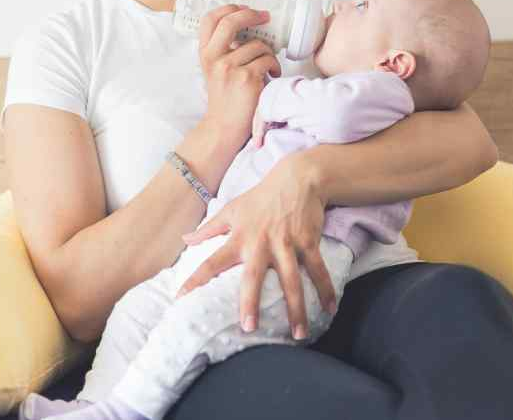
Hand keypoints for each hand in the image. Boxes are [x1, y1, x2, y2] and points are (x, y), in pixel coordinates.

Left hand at [175, 155, 335, 339]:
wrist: (297, 178)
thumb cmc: (261, 197)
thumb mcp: (232, 209)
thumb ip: (209, 228)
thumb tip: (185, 240)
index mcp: (239, 238)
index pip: (212, 261)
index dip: (195, 279)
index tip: (182, 298)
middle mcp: (261, 243)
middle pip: (253, 277)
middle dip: (250, 302)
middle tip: (248, 327)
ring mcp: (286, 243)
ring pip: (291, 280)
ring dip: (296, 308)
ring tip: (298, 335)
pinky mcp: (308, 242)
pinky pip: (318, 270)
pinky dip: (326, 289)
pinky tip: (330, 310)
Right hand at [199, 4, 280, 149]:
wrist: (224, 127)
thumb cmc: (226, 99)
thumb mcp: (216, 70)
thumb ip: (225, 50)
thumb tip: (249, 26)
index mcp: (205, 54)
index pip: (210, 19)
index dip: (229, 8)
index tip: (245, 8)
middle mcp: (214, 58)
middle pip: (231, 21)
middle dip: (252, 14)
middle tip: (265, 16)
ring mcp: (229, 67)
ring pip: (258, 45)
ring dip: (269, 54)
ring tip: (268, 67)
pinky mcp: (247, 78)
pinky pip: (268, 60)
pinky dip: (275, 67)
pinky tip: (272, 76)